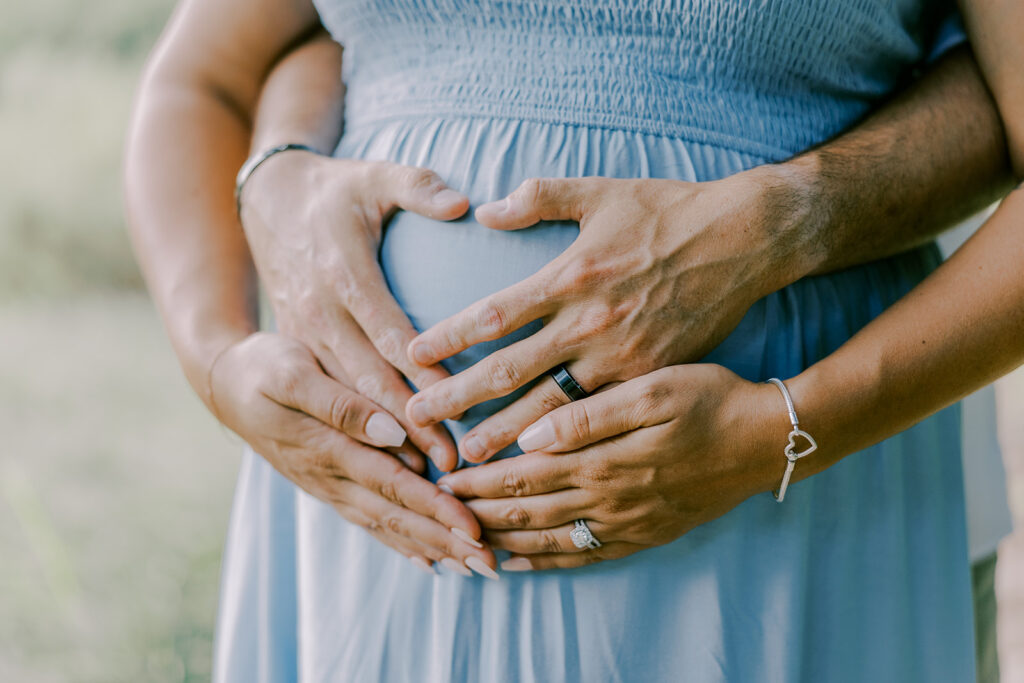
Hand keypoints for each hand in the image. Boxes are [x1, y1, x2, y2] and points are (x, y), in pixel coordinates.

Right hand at [210, 332, 498, 576]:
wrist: (222, 383)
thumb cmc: (261, 368)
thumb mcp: (293, 373)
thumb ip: (341, 405)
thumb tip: (389, 431)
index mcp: (328, 448)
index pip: (393, 485)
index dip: (435, 509)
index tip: (474, 530)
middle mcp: (331, 477)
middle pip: (397, 517)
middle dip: (446, 542)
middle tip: (492, 563)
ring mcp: (329, 486)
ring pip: (387, 525)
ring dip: (432, 548)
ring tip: (474, 567)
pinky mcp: (329, 485)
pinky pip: (371, 521)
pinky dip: (402, 542)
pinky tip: (431, 560)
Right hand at [240, 150, 470, 470]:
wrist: (266, 203)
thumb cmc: (333, 192)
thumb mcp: (373, 176)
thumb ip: (417, 187)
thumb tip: (463, 201)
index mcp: (341, 276)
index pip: (386, 333)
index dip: (420, 371)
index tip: (454, 405)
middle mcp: (319, 316)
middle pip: (367, 382)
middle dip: (407, 427)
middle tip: (447, 463)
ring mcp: (305, 337)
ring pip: (348, 401)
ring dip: (385, 443)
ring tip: (424, 479)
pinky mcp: (300, 351)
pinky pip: (331, 400)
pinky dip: (360, 435)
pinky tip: (390, 466)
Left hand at [405, 171, 804, 461]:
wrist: (744, 240)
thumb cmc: (669, 211)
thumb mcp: (601, 192)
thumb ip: (538, 198)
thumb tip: (485, 210)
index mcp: (570, 274)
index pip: (493, 312)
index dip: (447, 336)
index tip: (410, 354)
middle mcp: (590, 321)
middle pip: (509, 368)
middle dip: (458, 397)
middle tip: (416, 420)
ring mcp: (621, 355)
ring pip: (549, 405)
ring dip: (503, 432)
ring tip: (465, 456)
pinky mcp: (650, 375)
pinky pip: (598, 416)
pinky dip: (564, 440)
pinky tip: (539, 459)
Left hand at [436, 365, 780, 570]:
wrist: (768, 440)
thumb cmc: (711, 400)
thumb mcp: (653, 389)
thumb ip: (589, 415)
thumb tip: (531, 434)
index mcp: (603, 457)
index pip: (525, 474)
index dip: (480, 480)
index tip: (442, 479)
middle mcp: (609, 497)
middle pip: (529, 509)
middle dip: (479, 512)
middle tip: (439, 512)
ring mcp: (628, 521)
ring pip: (550, 538)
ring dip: (504, 540)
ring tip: (465, 543)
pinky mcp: (646, 532)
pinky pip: (585, 555)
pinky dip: (547, 561)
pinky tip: (522, 562)